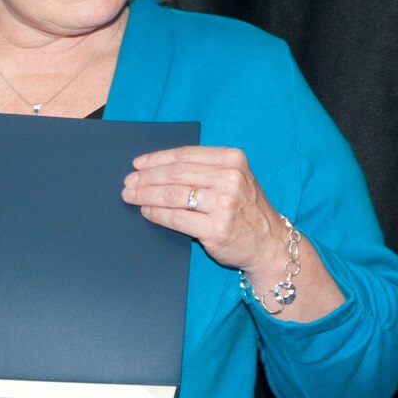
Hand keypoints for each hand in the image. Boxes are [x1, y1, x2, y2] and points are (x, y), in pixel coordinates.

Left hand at [123, 145, 283, 271]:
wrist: (269, 243)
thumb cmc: (245, 209)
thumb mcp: (234, 179)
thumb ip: (206, 169)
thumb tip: (159, 166)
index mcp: (232, 160)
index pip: (185, 155)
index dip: (157, 159)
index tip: (138, 164)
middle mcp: (230, 179)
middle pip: (176, 174)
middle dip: (147, 178)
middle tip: (128, 182)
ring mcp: (224, 205)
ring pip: (173, 195)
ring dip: (147, 195)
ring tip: (131, 196)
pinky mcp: (217, 229)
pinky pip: (177, 218)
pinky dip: (157, 214)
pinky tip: (146, 211)